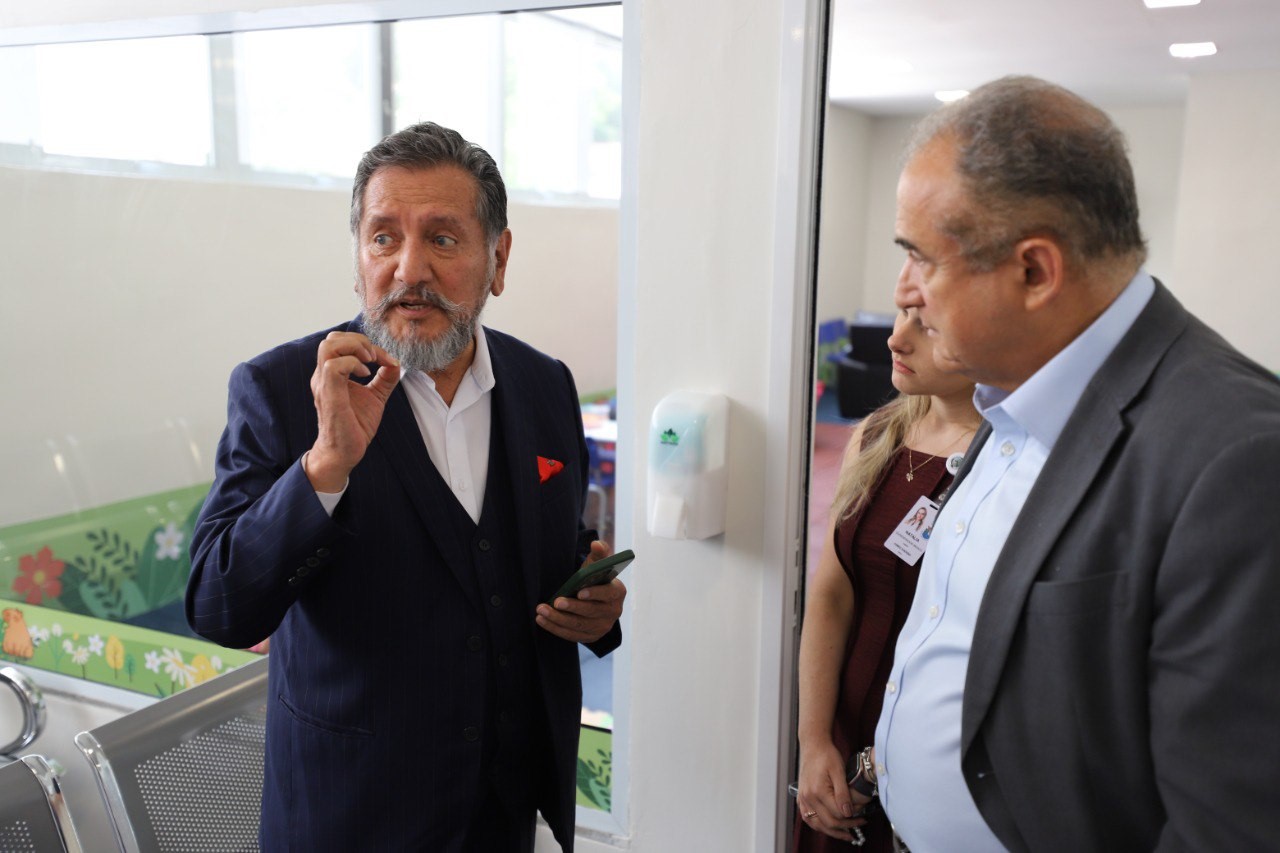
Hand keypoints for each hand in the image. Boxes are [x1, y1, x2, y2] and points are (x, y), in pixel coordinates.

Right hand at [305, 332, 399, 490]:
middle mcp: (324, 375)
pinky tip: (366, 376)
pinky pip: (333, 366)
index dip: (366, 343)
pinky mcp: (329, 395)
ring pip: (329, 346)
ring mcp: (324, 384)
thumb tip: (396, 363)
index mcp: (332, 374)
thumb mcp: (375, 397)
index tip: (386, 360)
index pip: (341, 342)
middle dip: (359, 340)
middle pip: (332, 338)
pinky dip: (353, 364)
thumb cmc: (355, 426)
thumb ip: (385, 379)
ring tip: (370, 363)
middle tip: (375, 358)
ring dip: (355, 348)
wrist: (343, 453)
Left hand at [536, 541, 625, 642]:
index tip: (579, 592)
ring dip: (558, 619)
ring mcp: (602, 626)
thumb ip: (599, 554)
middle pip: (591, 612)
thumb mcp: (597, 566)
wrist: (596, 601)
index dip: (594, 594)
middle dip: (572, 607)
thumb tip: (596, 544)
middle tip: (556, 601)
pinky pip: (572, 635)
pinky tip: (542, 620)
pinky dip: (555, 628)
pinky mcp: (591, 637)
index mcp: (617, 592)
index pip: (608, 594)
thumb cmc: (595, 579)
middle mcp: (613, 612)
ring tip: (541, 610)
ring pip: (579, 625)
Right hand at [796, 740, 870, 840]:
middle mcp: (808, 797)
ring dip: (833, 831)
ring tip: (847, 834)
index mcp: (817, 791)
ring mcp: (803, 799)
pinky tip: (829, 826)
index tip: (863, 815)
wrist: (813, 745)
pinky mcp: (801, 798)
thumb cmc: (827, 755)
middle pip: (828, 822)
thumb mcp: (839, 771)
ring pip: (817, 824)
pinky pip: (809, 818)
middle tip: (860, 824)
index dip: (852, 817)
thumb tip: (848, 812)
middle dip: (846, 826)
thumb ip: (843, 793)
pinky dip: (819, 825)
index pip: (837, 814)